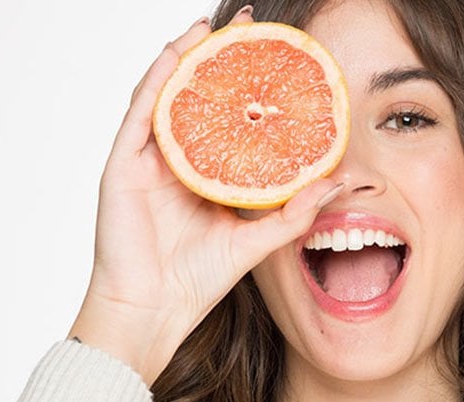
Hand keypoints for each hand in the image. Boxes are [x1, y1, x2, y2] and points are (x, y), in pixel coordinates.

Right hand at [68, 9, 340, 385]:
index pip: (227, 118)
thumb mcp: (256, 239)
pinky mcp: (123, 164)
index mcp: (205, 175)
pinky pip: (140, 112)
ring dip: (187, 56)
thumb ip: (295, 213)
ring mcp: (147, 159)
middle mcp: (176, 160)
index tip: (277, 58)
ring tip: (211, 26)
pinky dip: (158, 80)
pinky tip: (178, 54)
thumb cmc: (197, 280)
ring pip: (166, 94)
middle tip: (248, 26)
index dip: (247, 86)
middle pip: (197, 96)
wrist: (154, 311)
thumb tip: (340, 183)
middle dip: (219, 58)